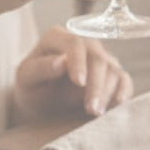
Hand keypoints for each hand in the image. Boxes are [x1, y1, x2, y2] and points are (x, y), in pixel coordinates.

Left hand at [13, 26, 133, 119]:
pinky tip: (118, 103)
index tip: (79, 82)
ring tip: (95, 112)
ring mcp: (100, 57)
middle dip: (96, 84)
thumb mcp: (26, 79)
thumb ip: (40, 68)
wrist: (42, 102)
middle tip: (90, 108)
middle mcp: (83, 43)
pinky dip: (124, 91)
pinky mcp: (111, 73)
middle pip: (98, 58)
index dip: (79, 61)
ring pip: (112, 70)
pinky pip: (124, 79)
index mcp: (57, 37)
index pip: (75, 43)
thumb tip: (62, 61)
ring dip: (107, 92)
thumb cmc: (32, 87)